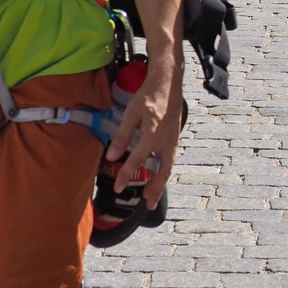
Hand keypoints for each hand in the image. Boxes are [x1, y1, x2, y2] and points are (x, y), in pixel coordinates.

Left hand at [107, 59, 182, 209]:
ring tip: (153, 196)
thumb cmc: (148, 95)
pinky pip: (170, 158)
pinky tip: (158, 175)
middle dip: (155, 189)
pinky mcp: (175, 137)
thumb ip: (122, 136)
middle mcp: (165, 140)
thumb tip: (112, 156)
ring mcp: (173, 139)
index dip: (126, 175)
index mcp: (152, 133)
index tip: (118, 188)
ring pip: (168, 166)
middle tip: (148, 204)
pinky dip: (165, 170)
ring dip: (161, 182)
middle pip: (162, 170)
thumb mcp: (131, 113)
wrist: (169, 82)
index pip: (137, 160)